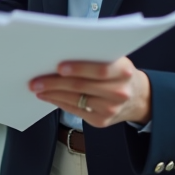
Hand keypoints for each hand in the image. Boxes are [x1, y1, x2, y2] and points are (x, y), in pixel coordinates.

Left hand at [29, 56, 150, 128]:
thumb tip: (60, 53)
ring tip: (37, 88)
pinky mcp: (102, 121)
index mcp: (123, 71)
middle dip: (56, 83)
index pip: (100, 70)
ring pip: (76, 100)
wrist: (138, 98)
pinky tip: (48, 96)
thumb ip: (95, 55)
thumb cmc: (118, 73)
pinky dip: (59, 102)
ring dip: (53, 94)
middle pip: (83, 86)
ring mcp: (110, 109)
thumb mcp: (116, 60)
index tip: (58, 67)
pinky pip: (75, 111)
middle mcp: (119, 92)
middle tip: (36, 80)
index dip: (79, 68)